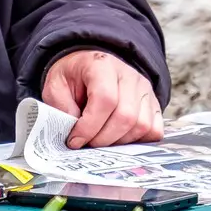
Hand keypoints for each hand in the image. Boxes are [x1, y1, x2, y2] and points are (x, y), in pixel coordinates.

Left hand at [42, 50, 163, 148]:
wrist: (88, 66)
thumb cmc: (72, 77)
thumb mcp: (55, 86)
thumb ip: (62, 108)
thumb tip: (75, 133)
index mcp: (102, 65)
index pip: (105, 99)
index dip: (89, 126)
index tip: (74, 140)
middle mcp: (129, 75)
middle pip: (125, 116)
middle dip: (103, 139)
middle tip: (86, 144)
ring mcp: (144, 89)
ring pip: (141, 125)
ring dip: (119, 142)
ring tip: (100, 141)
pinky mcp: (153, 103)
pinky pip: (154, 129)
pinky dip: (138, 141)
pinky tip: (119, 139)